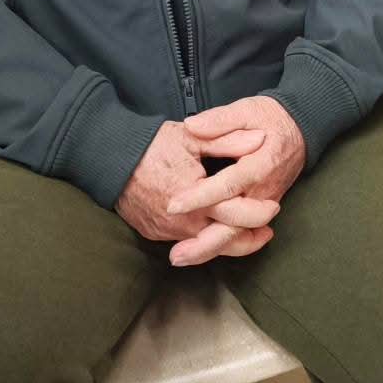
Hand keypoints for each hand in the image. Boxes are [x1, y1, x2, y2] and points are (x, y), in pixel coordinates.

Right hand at [116, 122, 277, 262]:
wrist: (109, 159)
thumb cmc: (153, 144)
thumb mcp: (194, 137)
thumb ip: (229, 140)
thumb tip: (261, 139)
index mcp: (195, 196)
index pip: (235, 213)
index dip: (258, 212)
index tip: (273, 208)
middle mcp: (181, 221)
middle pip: (224, 238)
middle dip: (249, 238)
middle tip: (267, 232)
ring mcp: (166, 231)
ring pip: (206, 246)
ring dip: (228, 242)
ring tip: (250, 237)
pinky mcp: (155, 233)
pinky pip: (186, 242)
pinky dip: (205, 240)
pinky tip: (217, 232)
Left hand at [166, 96, 307, 264]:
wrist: (301, 128)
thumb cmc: (271, 118)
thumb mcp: (247, 109)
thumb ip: (220, 119)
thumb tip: (192, 126)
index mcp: (259, 164)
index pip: (228, 185)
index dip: (200, 196)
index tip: (174, 204)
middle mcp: (263, 190)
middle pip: (235, 223)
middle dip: (205, 242)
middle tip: (176, 254)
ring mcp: (264, 202)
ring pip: (238, 234)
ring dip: (210, 249)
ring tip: (181, 257)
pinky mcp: (261, 208)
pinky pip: (242, 232)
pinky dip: (223, 246)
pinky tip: (201, 253)